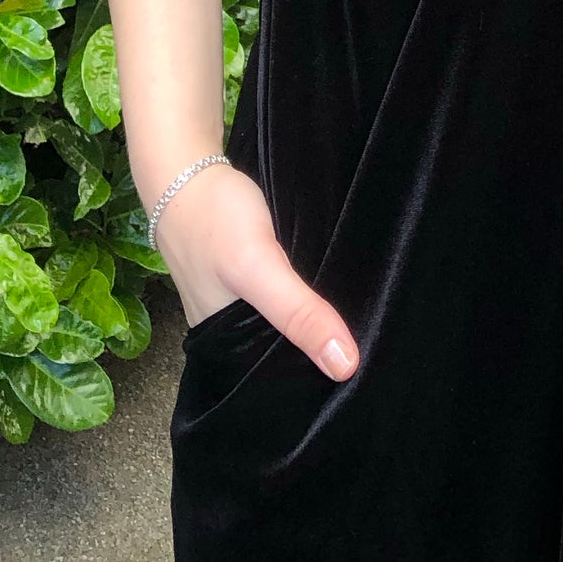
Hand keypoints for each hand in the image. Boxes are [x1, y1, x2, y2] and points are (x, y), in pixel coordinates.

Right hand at [153, 160, 360, 380]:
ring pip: (286, 332)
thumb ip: (297, 312)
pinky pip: (285, 304)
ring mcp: (241, 309)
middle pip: (284, 361)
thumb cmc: (215, 221)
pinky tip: (335, 300)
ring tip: (366, 333)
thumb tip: (346, 367)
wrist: (189, 171)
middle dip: (320, 359)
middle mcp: (232, 337)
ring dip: (316, 330)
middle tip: (373, 357)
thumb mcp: (258, 268)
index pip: (277, 388)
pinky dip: (306, 303)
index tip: (361, 388)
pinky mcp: (251, 282)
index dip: (315, 391)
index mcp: (226, 352)